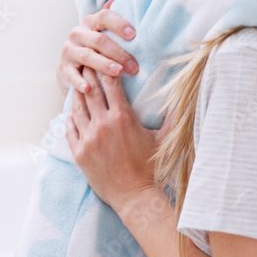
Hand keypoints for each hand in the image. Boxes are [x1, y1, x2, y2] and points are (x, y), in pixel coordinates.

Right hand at [57, 0, 139, 95]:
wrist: (72, 67)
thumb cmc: (96, 48)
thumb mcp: (104, 33)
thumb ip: (113, 20)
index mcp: (91, 21)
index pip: (104, 16)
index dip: (119, 24)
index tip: (134, 36)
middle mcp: (77, 33)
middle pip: (99, 40)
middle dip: (119, 53)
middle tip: (134, 66)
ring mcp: (69, 50)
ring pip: (88, 56)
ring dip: (104, 65)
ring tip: (118, 73)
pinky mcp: (63, 67)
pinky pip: (71, 75)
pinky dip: (79, 82)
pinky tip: (89, 88)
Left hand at [65, 66, 164, 211]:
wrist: (135, 197)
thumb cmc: (151, 168)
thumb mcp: (163, 139)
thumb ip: (173, 116)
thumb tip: (186, 97)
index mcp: (122, 118)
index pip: (110, 83)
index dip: (106, 68)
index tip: (104, 59)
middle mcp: (102, 125)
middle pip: (90, 90)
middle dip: (88, 74)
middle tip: (85, 62)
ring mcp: (88, 138)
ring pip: (77, 107)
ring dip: (77, 93)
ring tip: (77, 83)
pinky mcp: (79, 152)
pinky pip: (70, 128)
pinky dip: (70, 116)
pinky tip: (72, 111)